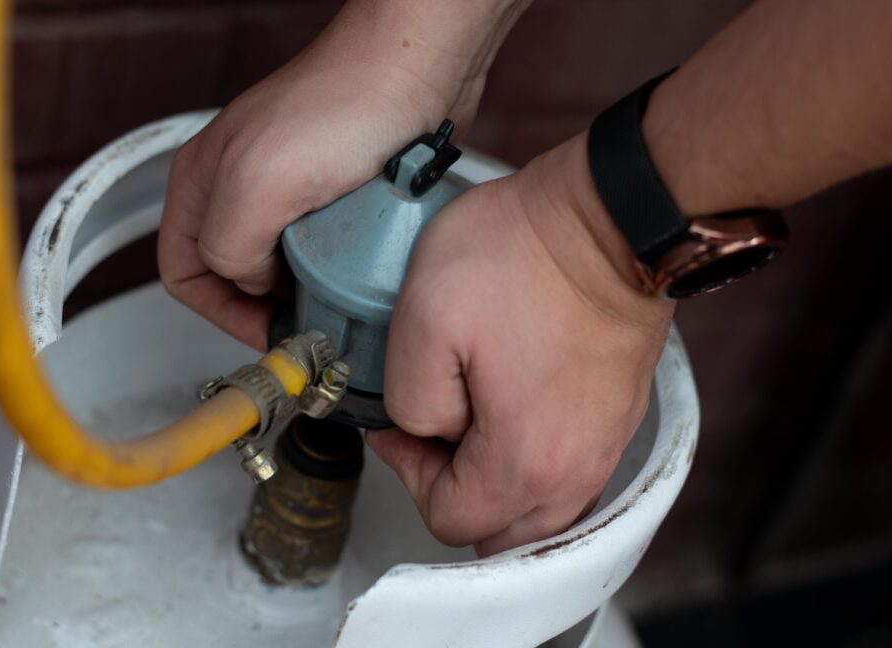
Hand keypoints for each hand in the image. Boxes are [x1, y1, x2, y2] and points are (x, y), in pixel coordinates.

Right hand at [158, 0, 527, 348]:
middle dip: (265, 306)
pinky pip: (326, 251)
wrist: (417, 69)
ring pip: (282, 268)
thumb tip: (248, 283)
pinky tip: (360, 266)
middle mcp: (238, 187)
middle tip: (305, 322)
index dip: (220, 312)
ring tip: (335, 293)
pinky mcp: (334, 193)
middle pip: (233, 275)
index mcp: (201, 183)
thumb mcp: (256, 186)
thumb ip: (227, 248)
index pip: (183, 274)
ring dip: (307, 289)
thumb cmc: (343, 105)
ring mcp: (287, 191)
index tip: (267, 331)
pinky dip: (340, 268)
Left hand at [366, 132, 674, 556]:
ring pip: (536, 511)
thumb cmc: (521, 256)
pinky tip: (510, 405)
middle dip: (453, 490)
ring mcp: (606, 447)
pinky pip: (567, 473)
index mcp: (524, 464)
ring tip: (471, 414)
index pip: (448, 518)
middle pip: (499, 531)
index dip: (407, 470)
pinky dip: (531, 459)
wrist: (611, 214)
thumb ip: (409, 400)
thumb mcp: (423, 319)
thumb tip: (426, 430)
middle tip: (435, 424)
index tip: (399, 419)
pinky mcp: (617, 418)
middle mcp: (576, 473)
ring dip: (493, 481)